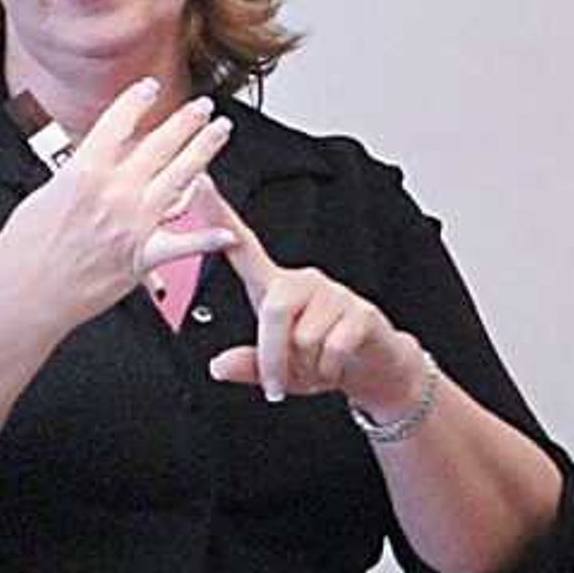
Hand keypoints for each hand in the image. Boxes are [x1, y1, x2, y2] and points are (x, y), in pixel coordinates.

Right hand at [0, 80, 233, 350]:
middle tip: (202, 107)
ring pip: (180, 180)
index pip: (117, 125)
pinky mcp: (143, 258)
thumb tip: (90, 165)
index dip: (137, 101)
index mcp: (82, 175)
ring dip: (204, 152)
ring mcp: (133, 226)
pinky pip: (185, 245)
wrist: (22, 299)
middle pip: (159, 146)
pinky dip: (209, 238)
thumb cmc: (20, 255)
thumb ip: (73, 178)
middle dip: (185, 121)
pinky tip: (229, 232)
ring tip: (219, 133)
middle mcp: (114, 196)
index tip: (150, 87)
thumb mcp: (40, 198)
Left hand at [202, 198, 424, 413]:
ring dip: (307, 365)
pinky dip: (328, 369)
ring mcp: (334, 294)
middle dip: (272, 356)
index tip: (199, 184)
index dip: (220, 217)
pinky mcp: (361, 312)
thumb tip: (218, 366)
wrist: (374, 367)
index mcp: (275, 288)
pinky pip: (333, 346)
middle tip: (276, 387)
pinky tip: (334, 368)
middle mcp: (303, 282)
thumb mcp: (277, 371)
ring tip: (316, 367)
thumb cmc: (321, 361)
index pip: (243, 246)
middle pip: (274, 309)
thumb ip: (247, 367)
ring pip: (304, 335)